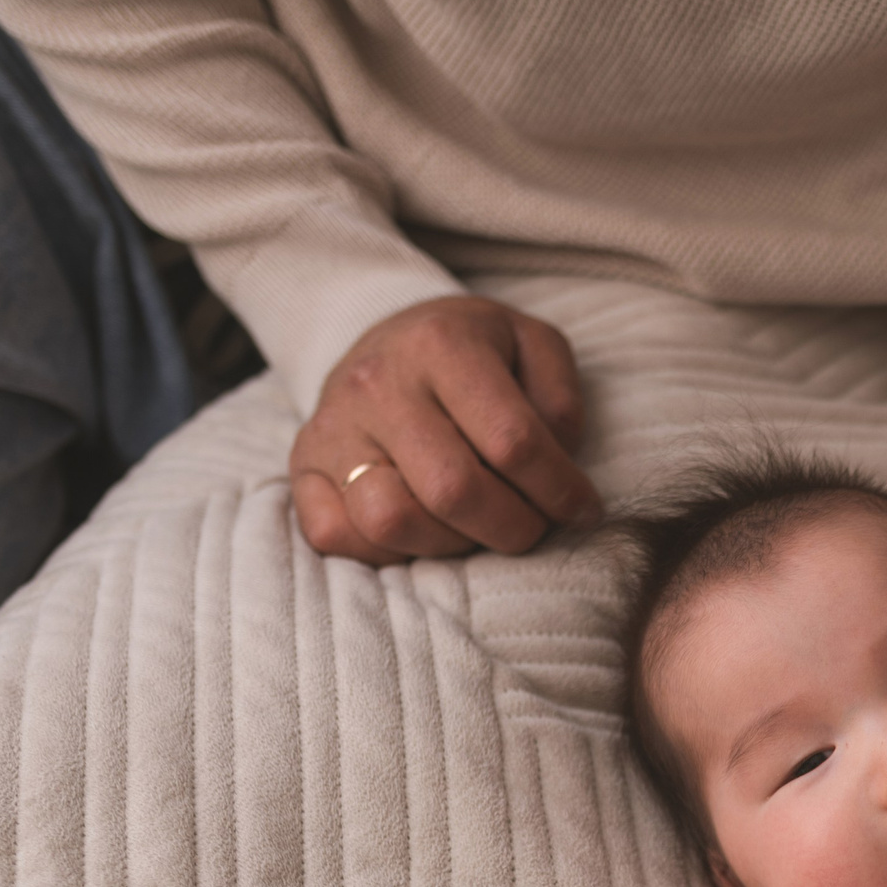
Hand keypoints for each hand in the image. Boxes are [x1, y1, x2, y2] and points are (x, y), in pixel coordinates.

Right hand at [289, 295, 600, 562]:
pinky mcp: (303, 465)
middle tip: (534, 525)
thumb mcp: (532, 344)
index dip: (560, 490)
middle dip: (513, 527)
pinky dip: (386, 553)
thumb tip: (558, 459)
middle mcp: (377, 383)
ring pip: (391, 521)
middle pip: (453, 491)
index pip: (513, 442)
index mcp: (441, 344)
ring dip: (451, 544)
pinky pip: (334, 537)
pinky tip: (424, 530)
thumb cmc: (475, 351)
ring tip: (478, 525)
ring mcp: (332, 426)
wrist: (391, 334)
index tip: (583, 508)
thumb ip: (559, 397)